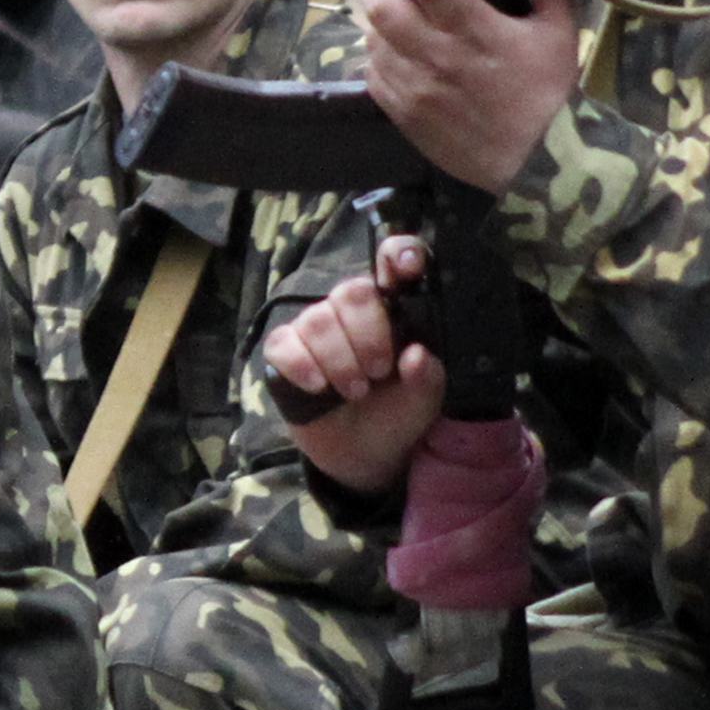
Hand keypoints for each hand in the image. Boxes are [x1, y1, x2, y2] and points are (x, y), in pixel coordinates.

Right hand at [264, 231, 450, 498]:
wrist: (364, 455)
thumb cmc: (397, 414)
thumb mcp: (424, 400)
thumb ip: (426, 377)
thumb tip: (416, 355)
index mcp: (391, 311)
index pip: (391, 263)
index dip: (398, 254)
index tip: (407, 266)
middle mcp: (351, 312)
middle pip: (352, 292)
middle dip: (368, 334)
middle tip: (379, 372)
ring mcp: (315, 330)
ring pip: (318, 319)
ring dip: (340, 359)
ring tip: (355, 391)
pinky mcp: (285, 353)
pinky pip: (283, 343)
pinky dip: (302, 365)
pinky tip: (320, 387)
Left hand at [359, 0, 580, 192]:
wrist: (538, 165)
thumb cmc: (550, 92)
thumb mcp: (561, 30)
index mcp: (475, 29)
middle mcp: (436, 56)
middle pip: (382, 4)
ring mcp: (415, 88)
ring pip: (373, 37)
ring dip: (379, 16)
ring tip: (396, 9)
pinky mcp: (403, 115)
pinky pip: (373, 74)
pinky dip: (379, 53)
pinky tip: (397, 49)